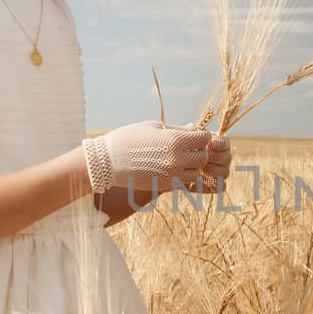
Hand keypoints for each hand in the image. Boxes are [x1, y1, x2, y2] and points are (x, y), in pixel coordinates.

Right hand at [85, 119, 210, 193]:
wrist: (108, 161)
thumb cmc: (129, 138)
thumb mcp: (153, 127)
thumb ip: (177, 129)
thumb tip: (193, 128)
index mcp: (174, 140)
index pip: (204, 139)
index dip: (201, 136)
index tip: (193, 136)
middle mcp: (176, 159)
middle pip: (203, 157)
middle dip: (199, 152)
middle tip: (188, 149)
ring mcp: (171, 175)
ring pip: (196, 173)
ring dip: (192, 167)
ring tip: (180, 160)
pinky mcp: (165, 186)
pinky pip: (184, 182)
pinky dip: (183, 176)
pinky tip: (172, 169)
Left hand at [171, 124, 230, 192]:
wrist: (162, 168)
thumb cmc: (167, 149)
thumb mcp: (173, 138)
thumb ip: (184, 132)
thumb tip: (192, 127)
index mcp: (212, 143)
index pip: (225, 142)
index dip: (220, 143)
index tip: (209, 145)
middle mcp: (217, 158)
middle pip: (227, 157)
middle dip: (216, 158)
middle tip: (204, 158)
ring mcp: (215, 172)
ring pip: (225, 172)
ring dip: (214, 171)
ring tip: (200, 170)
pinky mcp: (210, 186)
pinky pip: (220, 187)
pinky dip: (212, 185)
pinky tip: (198, 182)